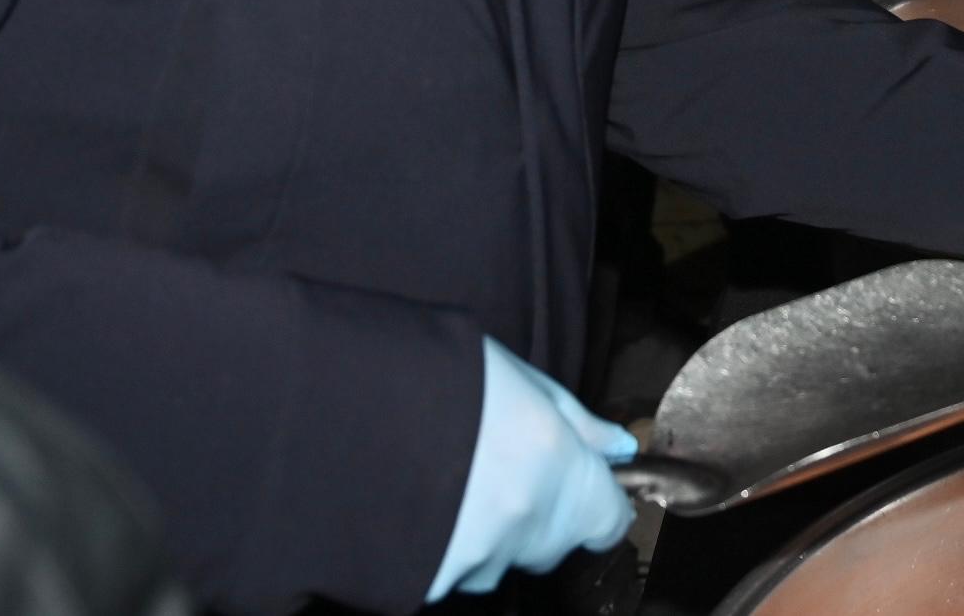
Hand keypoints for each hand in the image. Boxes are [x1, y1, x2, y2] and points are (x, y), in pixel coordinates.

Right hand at [427, 339, 635, 599]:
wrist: (346, 410)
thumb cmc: (441, 379)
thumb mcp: (523, 381)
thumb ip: (577, 424)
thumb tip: (617, 447)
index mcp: (563, 470)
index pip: (607, 521)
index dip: (597, 505)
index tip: (580, 486)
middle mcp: (527, 525)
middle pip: (548, 545)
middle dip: (533, 518)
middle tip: (493, 470)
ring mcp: (475, 561)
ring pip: (492, 563)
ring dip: (480, 537)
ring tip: (443, 483)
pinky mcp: (426, 585)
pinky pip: (445, 574)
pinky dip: (436, 550)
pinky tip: (413, 508)